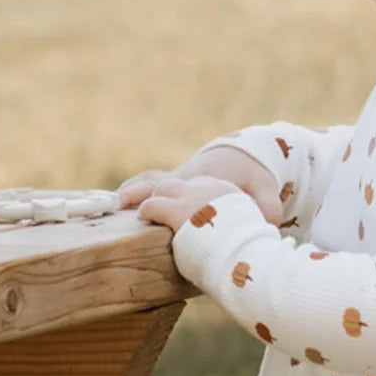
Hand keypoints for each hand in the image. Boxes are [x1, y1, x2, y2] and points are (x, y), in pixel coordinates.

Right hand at [116, 146, 283, 224]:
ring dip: (128, 191)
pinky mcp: (173, 181)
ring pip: (146, 180)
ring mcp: (176, 178)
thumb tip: (269, 221)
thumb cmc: (251, 173)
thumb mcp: (264, 187)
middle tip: (114, 209)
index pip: (174, 190)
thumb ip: (267, 204)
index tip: (145, 213)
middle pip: (154, 183)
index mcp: (202, 179)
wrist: (243, 154)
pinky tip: (115, 205)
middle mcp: (185, 178)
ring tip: (107, 207)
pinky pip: (147, 181)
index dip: (158, 201)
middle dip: (135, 195)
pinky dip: (131, 189)